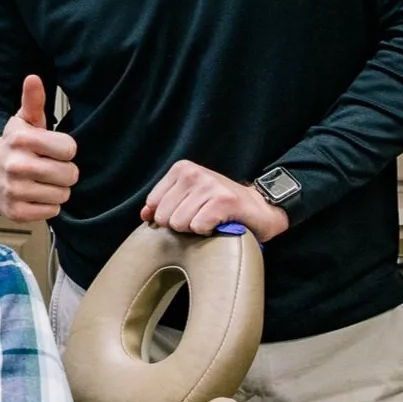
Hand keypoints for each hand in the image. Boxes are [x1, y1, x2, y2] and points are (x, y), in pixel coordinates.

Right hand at [0, 75, 77, 221]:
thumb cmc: (12, 146)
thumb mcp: (23, 122)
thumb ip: (33, 101)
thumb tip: (33, 78)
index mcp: (21, 140)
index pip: (69, 149)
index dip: (66, 150)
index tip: (55, 149)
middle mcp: (17, 165)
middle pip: (69, 174)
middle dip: (64, 171)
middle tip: (50, 167)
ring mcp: (16, 191)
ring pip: (62, 194)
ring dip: (57, 189)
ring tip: (42, 181)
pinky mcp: (17, 212)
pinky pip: (52, 211)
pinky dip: (47, 205)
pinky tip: (35, 195)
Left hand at [141, 160, 289, 242]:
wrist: (258, 208)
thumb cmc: (219, 205)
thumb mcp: (187, 198)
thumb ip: (162, 204)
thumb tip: (144, 215)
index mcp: (182, 169)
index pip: (153, 204)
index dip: (167, 216)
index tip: (187, 212)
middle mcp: (194, 173)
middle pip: (165, 216)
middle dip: (181, 224)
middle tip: (200, 217)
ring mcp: (209, 186)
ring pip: (179, 223)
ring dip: (195, 228)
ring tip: (209, 220)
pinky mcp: (223, 201)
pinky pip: (198, 227)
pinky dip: (208, 231)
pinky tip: (218, 224)